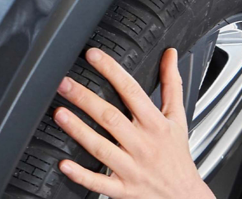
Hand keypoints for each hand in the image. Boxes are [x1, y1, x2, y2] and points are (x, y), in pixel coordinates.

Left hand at [53, 47, 214, 198]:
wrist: (183, 195)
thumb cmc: (177, 155)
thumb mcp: (178, 117)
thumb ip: (171, 84)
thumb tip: (170, 55)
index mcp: (155, 124)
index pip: (132, 91)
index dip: (112, 71)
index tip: (94, 56)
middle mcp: (142, 144)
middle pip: (111, 117)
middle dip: (86, 98)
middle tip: (65, 83)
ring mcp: (131, 167)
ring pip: (101, 147)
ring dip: (78, 130)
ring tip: (59, 113)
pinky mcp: (122, 189)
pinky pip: (99, 182)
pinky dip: (81, 174)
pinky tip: (64, 163)